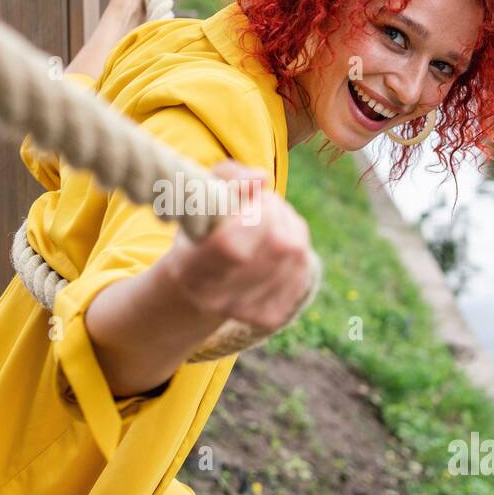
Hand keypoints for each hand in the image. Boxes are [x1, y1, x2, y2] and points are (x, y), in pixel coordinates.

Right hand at [160, 159, 313, 333]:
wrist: (200, 284)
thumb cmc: (201, 228)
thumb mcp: (202, 195)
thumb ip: (228, 177)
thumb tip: (261, 180)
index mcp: (190, 269)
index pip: (233, 247)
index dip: (255, 214)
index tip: (257, 196)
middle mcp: (216, 298)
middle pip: (276, 246)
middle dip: (278, 212)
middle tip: (266, 203)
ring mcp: (246, 312)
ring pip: (295, 253)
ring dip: (290, 224)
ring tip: (270, 219)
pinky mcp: (271, 317)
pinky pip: (303, 266)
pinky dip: (298, 245)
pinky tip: (279, 241)